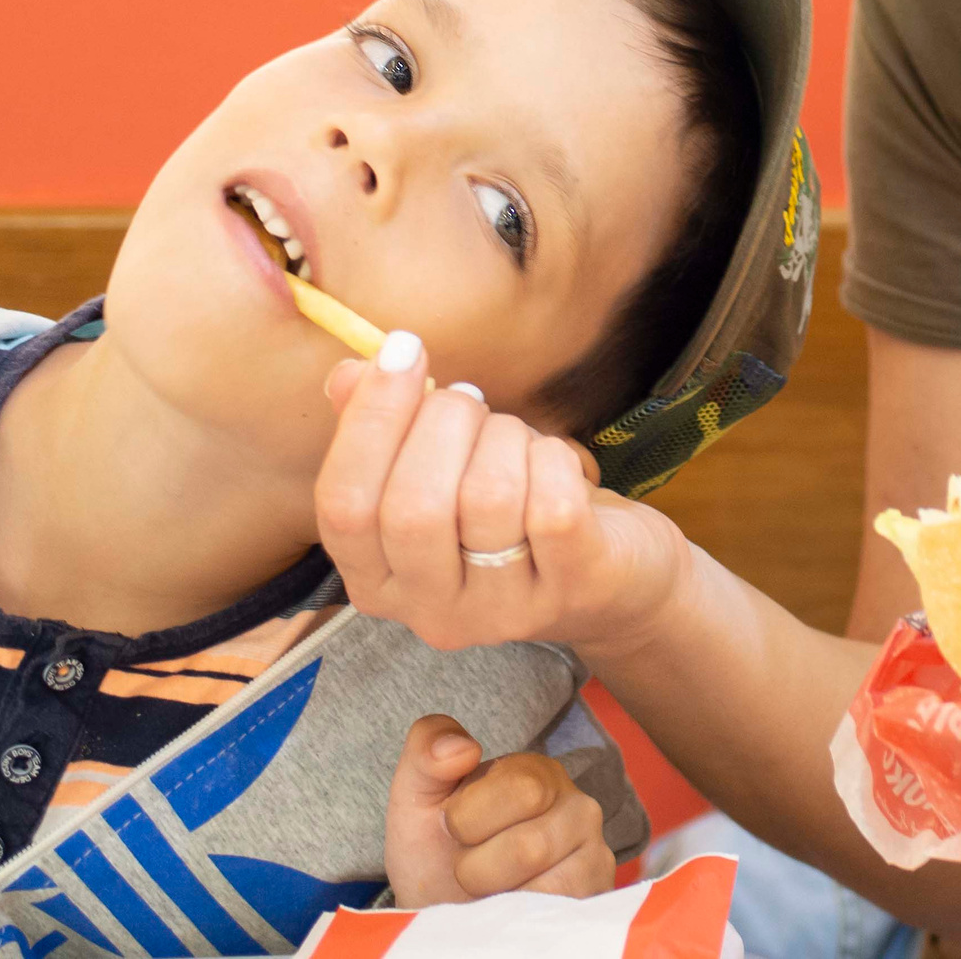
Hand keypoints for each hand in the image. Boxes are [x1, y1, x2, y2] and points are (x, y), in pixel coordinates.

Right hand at [313, 335, 695, 657]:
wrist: (617, 574)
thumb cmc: (517, 509)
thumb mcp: (445, 469)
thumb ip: (386, 427)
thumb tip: (349, 374)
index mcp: (379, 580)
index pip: (343, 507)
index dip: (369, 419)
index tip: (401, 350)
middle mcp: (430, 611)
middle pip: (412, 507)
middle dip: (445, 422)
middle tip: (472, 401)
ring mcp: (502, 610)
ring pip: (488, 498)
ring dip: (505, 438)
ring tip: (516, 438)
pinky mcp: (572, 589)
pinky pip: (552, 506)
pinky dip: (554, 459)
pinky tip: (557, 463)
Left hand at [385, 713, 616, 907]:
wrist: (439, 905)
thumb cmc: (435, 847)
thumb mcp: (417, 793)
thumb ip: (427, 749)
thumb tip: (465, 748)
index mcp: (539, 772)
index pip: (522, 791)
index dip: (469, 819)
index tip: (455, 826)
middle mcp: (579, 808)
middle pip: (531, 846)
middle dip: (477, 865)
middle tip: (469, 862)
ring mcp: (593, 857)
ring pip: (542, 888)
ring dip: (495, 897)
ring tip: (489, 887)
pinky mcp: (594, 899)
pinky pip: (556, 916)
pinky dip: (518, 920)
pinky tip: (511, 906)